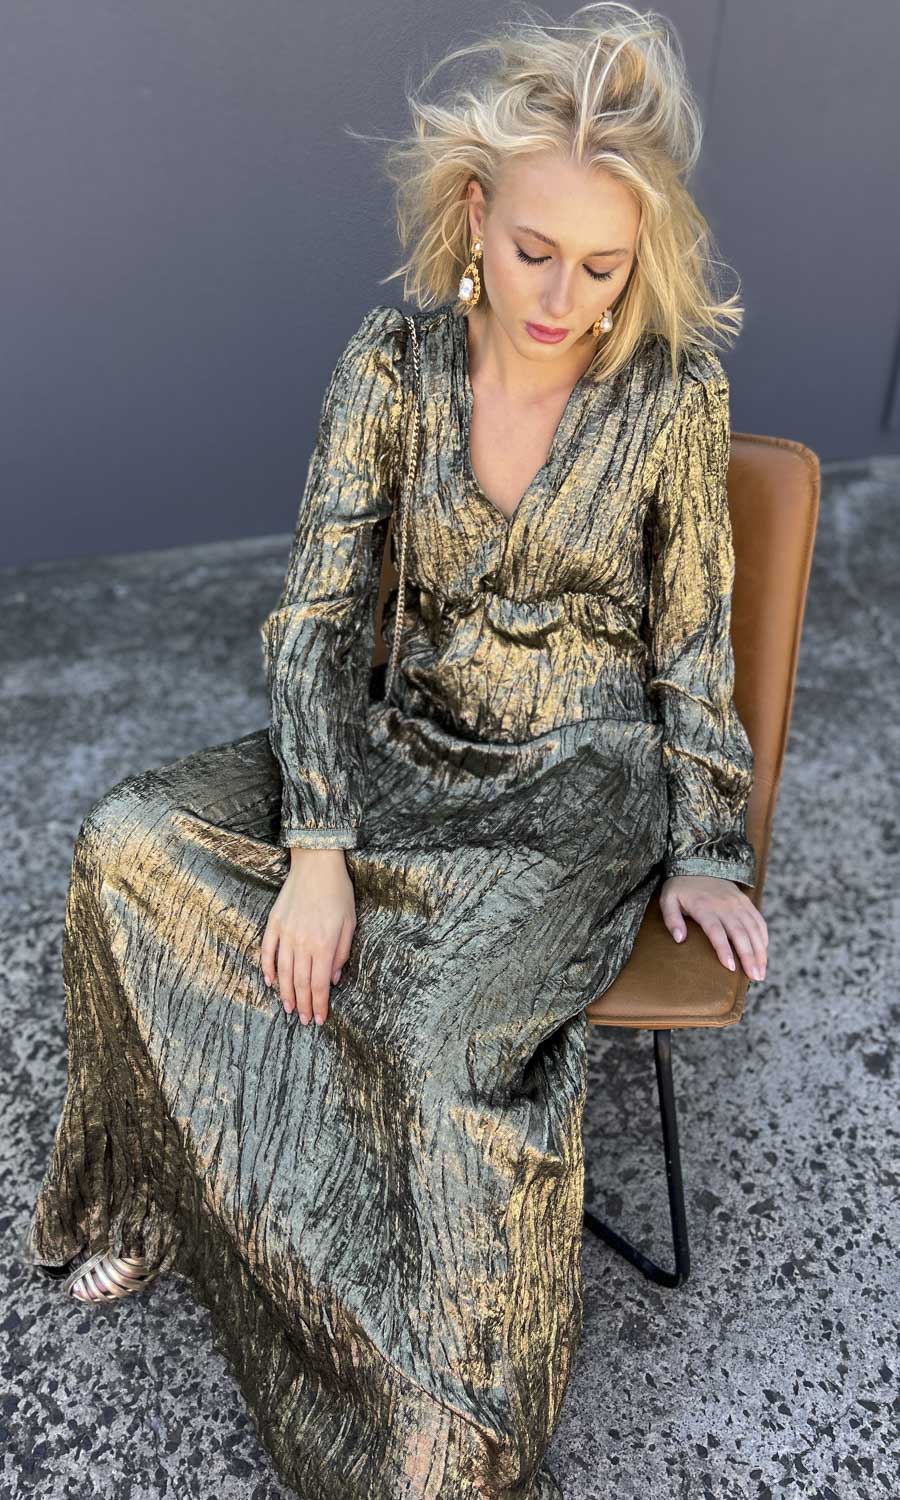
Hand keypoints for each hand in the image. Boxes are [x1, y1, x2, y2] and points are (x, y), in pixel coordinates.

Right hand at [261, 848, 355, 1024]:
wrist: (317, 863)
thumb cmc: (339, 893)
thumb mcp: (350, 923)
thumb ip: (342, 953)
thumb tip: (333, 979)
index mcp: (324, 944)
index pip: (319, 984)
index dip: (319, 1004)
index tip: (320, 1018)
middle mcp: (303, 942)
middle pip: (300, 982)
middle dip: (303, 1005)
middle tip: (304, 1020)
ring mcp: (286, 933)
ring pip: (283, 971)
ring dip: (285, 993)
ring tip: (289, 1008)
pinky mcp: (274, 923)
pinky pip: (267, 951)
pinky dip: (267, 968)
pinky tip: (270, 982)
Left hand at [659, 875, 766, 980]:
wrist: (698, 862)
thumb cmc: (680, 887)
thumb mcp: (668, 900)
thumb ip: (672, 919)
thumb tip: (679, 939)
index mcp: (704, 908)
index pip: (717, 932)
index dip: (724, 950)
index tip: (731, 968)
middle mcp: (725, 906)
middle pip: (740, 934)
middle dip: (749, 957)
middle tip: (754, 977)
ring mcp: (737, 903)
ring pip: (753, 929)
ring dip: (760, 951)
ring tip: (761, 972)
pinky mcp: (745, 902)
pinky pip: (758, 920)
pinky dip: (763, 937)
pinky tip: (764, 952)